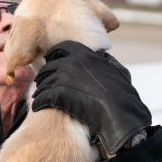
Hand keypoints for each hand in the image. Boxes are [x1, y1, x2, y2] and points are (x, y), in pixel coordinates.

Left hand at [31, 41, 151, 158]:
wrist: (119, 113)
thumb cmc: (123, 95)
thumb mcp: (119, 71)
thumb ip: (107, 62)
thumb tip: (104, 57)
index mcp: (85, 53)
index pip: (61, 48)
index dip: (54, 55)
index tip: (51, 62)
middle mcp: (71, 62)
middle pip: (49, 66)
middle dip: (44, 75)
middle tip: (41, 82)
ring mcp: (63, 77)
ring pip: (44, 82)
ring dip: (40, 90)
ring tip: (38, 97)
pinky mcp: (58, 94)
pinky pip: (42, 97)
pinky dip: (39, 102)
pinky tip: (38, 107)